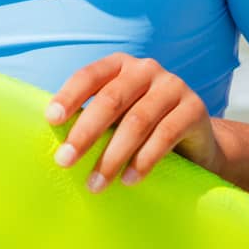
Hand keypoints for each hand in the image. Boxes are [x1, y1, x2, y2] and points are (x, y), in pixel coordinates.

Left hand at [45, 53, 220, 192]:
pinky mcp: (195, 108)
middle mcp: (146, 69)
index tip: (51, 120)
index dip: (69, 96)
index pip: (89, 76)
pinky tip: (128, 180)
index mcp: (120, 64)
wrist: (196, 140)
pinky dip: (143, 160)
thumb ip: (93, 118)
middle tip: (65, 161)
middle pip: (111, 100)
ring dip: (112, 156)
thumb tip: (55, 142)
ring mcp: (173, 86)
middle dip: (85, 133)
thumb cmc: (143, 128)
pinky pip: (165, 135)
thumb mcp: (117, 117)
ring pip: (137, 121)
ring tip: (96, 183)